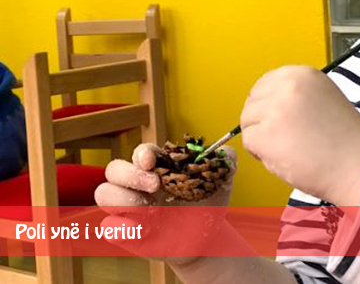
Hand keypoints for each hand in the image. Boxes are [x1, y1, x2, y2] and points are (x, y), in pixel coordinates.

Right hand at [94, 142, 237, 265]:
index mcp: (160, 167)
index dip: (143, 154)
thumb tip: (226, 151)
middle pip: (114, 169)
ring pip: (104, 194)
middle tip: (155, 185)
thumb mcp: (220, 181)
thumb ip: (225, 161)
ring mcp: (130, 208)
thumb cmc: (208, 204)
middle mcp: (139, 184)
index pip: (141, 152)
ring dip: (122, 199)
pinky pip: (107, 226)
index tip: (153, 161)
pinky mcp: (126, 232)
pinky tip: (144, 230)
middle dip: (129, 174)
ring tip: (150, 209)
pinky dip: (120, 227)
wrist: (206, 238)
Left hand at [240, 66, 359, 204]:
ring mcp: (275, 109)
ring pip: (248, 122)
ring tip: (289, 148)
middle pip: (254, 101)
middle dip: (262, 121)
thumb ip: (297, 95)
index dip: (268, 104)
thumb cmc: (346, 141)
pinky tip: (285, 157)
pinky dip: (261, 154)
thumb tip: (269, 103)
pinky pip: (249, 142)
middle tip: (285, 137)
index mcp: (304, 74)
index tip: (277, 117)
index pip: (266, 82)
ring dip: (261, 137)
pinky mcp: (266, 134)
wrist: (357, 166)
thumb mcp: (324, 99)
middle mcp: (288, 85)